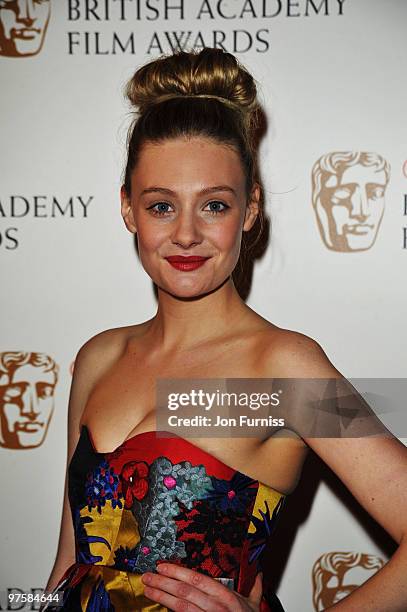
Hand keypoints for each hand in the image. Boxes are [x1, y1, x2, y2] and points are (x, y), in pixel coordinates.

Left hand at [141, 562, 262, 610]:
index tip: (163, 566)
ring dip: (162, 596)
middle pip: (184, 592)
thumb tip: (258, 573)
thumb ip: (254, 588)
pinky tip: (160, 608)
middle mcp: (216, 607)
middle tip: (148, 576)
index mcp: (226, 596)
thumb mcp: (253, 605)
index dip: (178, 572)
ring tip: (149, 589)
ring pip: (180, 607)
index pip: (197, 580)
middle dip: (163, 582)